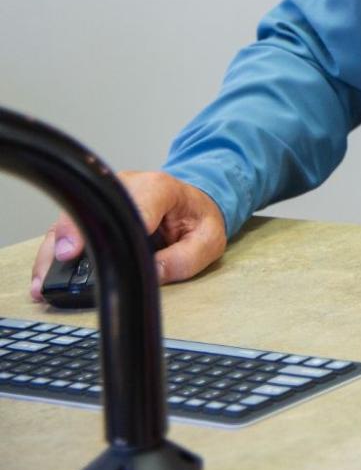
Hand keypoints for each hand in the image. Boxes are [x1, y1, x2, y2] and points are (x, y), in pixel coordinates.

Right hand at [28, 172, 226, 300]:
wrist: (194, 204)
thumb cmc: (198, 220)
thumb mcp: (208, 241)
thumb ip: (184, 260)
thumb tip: (151, 274)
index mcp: (160, 188)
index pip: (135, 204)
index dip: (112, 224)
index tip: (88, 246)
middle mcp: (127, 186)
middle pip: (94, 207)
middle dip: (74, 233)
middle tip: (63, 261)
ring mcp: (106, 197)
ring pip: (73, 218)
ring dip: (55, 250)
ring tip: (44, 283)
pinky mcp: (94, 211)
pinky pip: (69, 229)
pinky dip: (54, 253)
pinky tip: (44, 277)